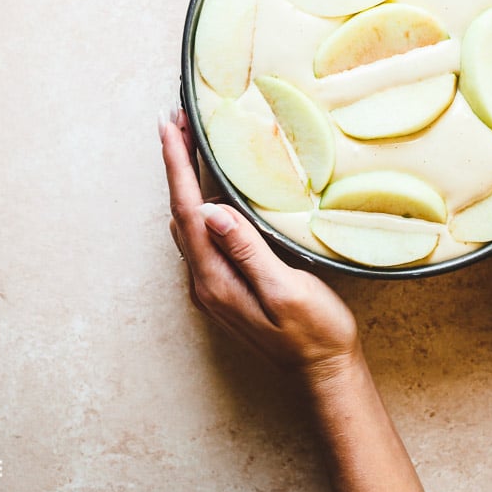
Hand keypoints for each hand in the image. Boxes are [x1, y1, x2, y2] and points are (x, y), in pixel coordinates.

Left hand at [159, 109, 359, 379]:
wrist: (324, 371)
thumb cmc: (314, 333)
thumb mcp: (286, 290)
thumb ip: (248, 251)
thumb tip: (212, 211)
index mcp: (216, 280)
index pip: (187, 212)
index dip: (177, 166)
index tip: (167, 127)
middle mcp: (206, 282)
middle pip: (181, 213)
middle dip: (176, 165)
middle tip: (175, 120)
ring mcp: (215, 285)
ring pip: (189, 223)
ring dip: (186, 182)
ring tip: (189, 142)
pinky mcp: (228, 284)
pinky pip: (204, 235)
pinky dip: (201, 202)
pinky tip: (213, 188)